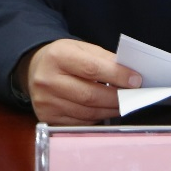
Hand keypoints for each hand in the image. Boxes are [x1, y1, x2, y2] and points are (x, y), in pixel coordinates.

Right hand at [20, 39, 142, 124]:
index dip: (117, 76)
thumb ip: (104, 59)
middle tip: (135, 97)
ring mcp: (45, 102)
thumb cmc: (64, 57)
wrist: (34, 69)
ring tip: (124, 104)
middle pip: (89, 95)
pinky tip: (106, 111)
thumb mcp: (81, 48)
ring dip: (110, 110)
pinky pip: (79, 122)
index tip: (136, 80)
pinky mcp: (47, 118)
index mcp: (58, 56)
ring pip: (86, 112)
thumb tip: (129, 74)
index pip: (92, 68)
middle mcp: (47, 80)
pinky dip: (97, 118)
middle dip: (117, 98)